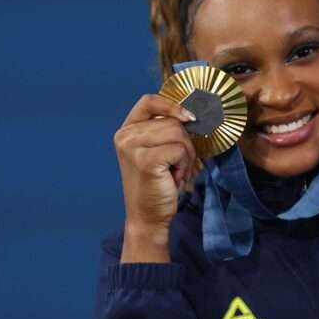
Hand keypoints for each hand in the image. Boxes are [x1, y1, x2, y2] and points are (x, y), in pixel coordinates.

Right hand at [113, 94, 196, 261]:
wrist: (147, 217)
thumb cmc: (157, 184)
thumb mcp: (157, 150)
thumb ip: (165, 130)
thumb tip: (192, 113)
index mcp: (127, 130)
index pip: (149, 101)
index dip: (172, 105)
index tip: (189, 117)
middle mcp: (125, 136)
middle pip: (172, 120)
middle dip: (186, 142)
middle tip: (180, 164)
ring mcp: (133, 147)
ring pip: (179, 134)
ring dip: (187, 155)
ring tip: (177, 171)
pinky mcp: (145, 160)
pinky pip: (180, 149)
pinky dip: (185, 164)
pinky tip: (175, 178)